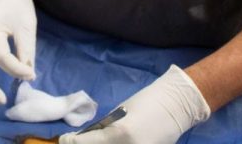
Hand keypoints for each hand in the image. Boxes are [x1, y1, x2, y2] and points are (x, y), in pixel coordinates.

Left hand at [59, 65, 209, 143]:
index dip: (72, 142)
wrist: (177, 106)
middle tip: (74, 142)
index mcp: (120, 133)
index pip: (89, 143)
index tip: (64, 140)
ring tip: (92, 141)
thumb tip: (88, 138)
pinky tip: (109, 143)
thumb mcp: (120, 112)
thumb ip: (104, 127)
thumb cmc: (147, 101)